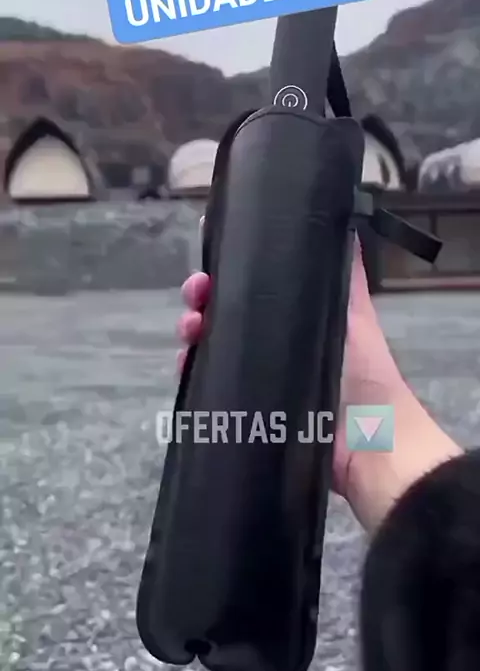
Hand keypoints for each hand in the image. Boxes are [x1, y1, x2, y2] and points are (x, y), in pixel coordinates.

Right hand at [176, 239, 460, 530]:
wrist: (366, 446)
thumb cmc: (363, 374)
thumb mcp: (354, 314)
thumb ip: (346, 275)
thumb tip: (344, 224)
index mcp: (291, 318)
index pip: (252, 285)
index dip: (229, 270)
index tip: (211, 252)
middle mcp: (269, 343)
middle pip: (224, 311)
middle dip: (203, 295)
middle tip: (197, 290)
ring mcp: (254, 375)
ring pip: (210, 343)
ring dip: (192, 328)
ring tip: (191, 326)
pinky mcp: (241, 408)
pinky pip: (207, 383)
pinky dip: (190, 370)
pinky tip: (184, 361)